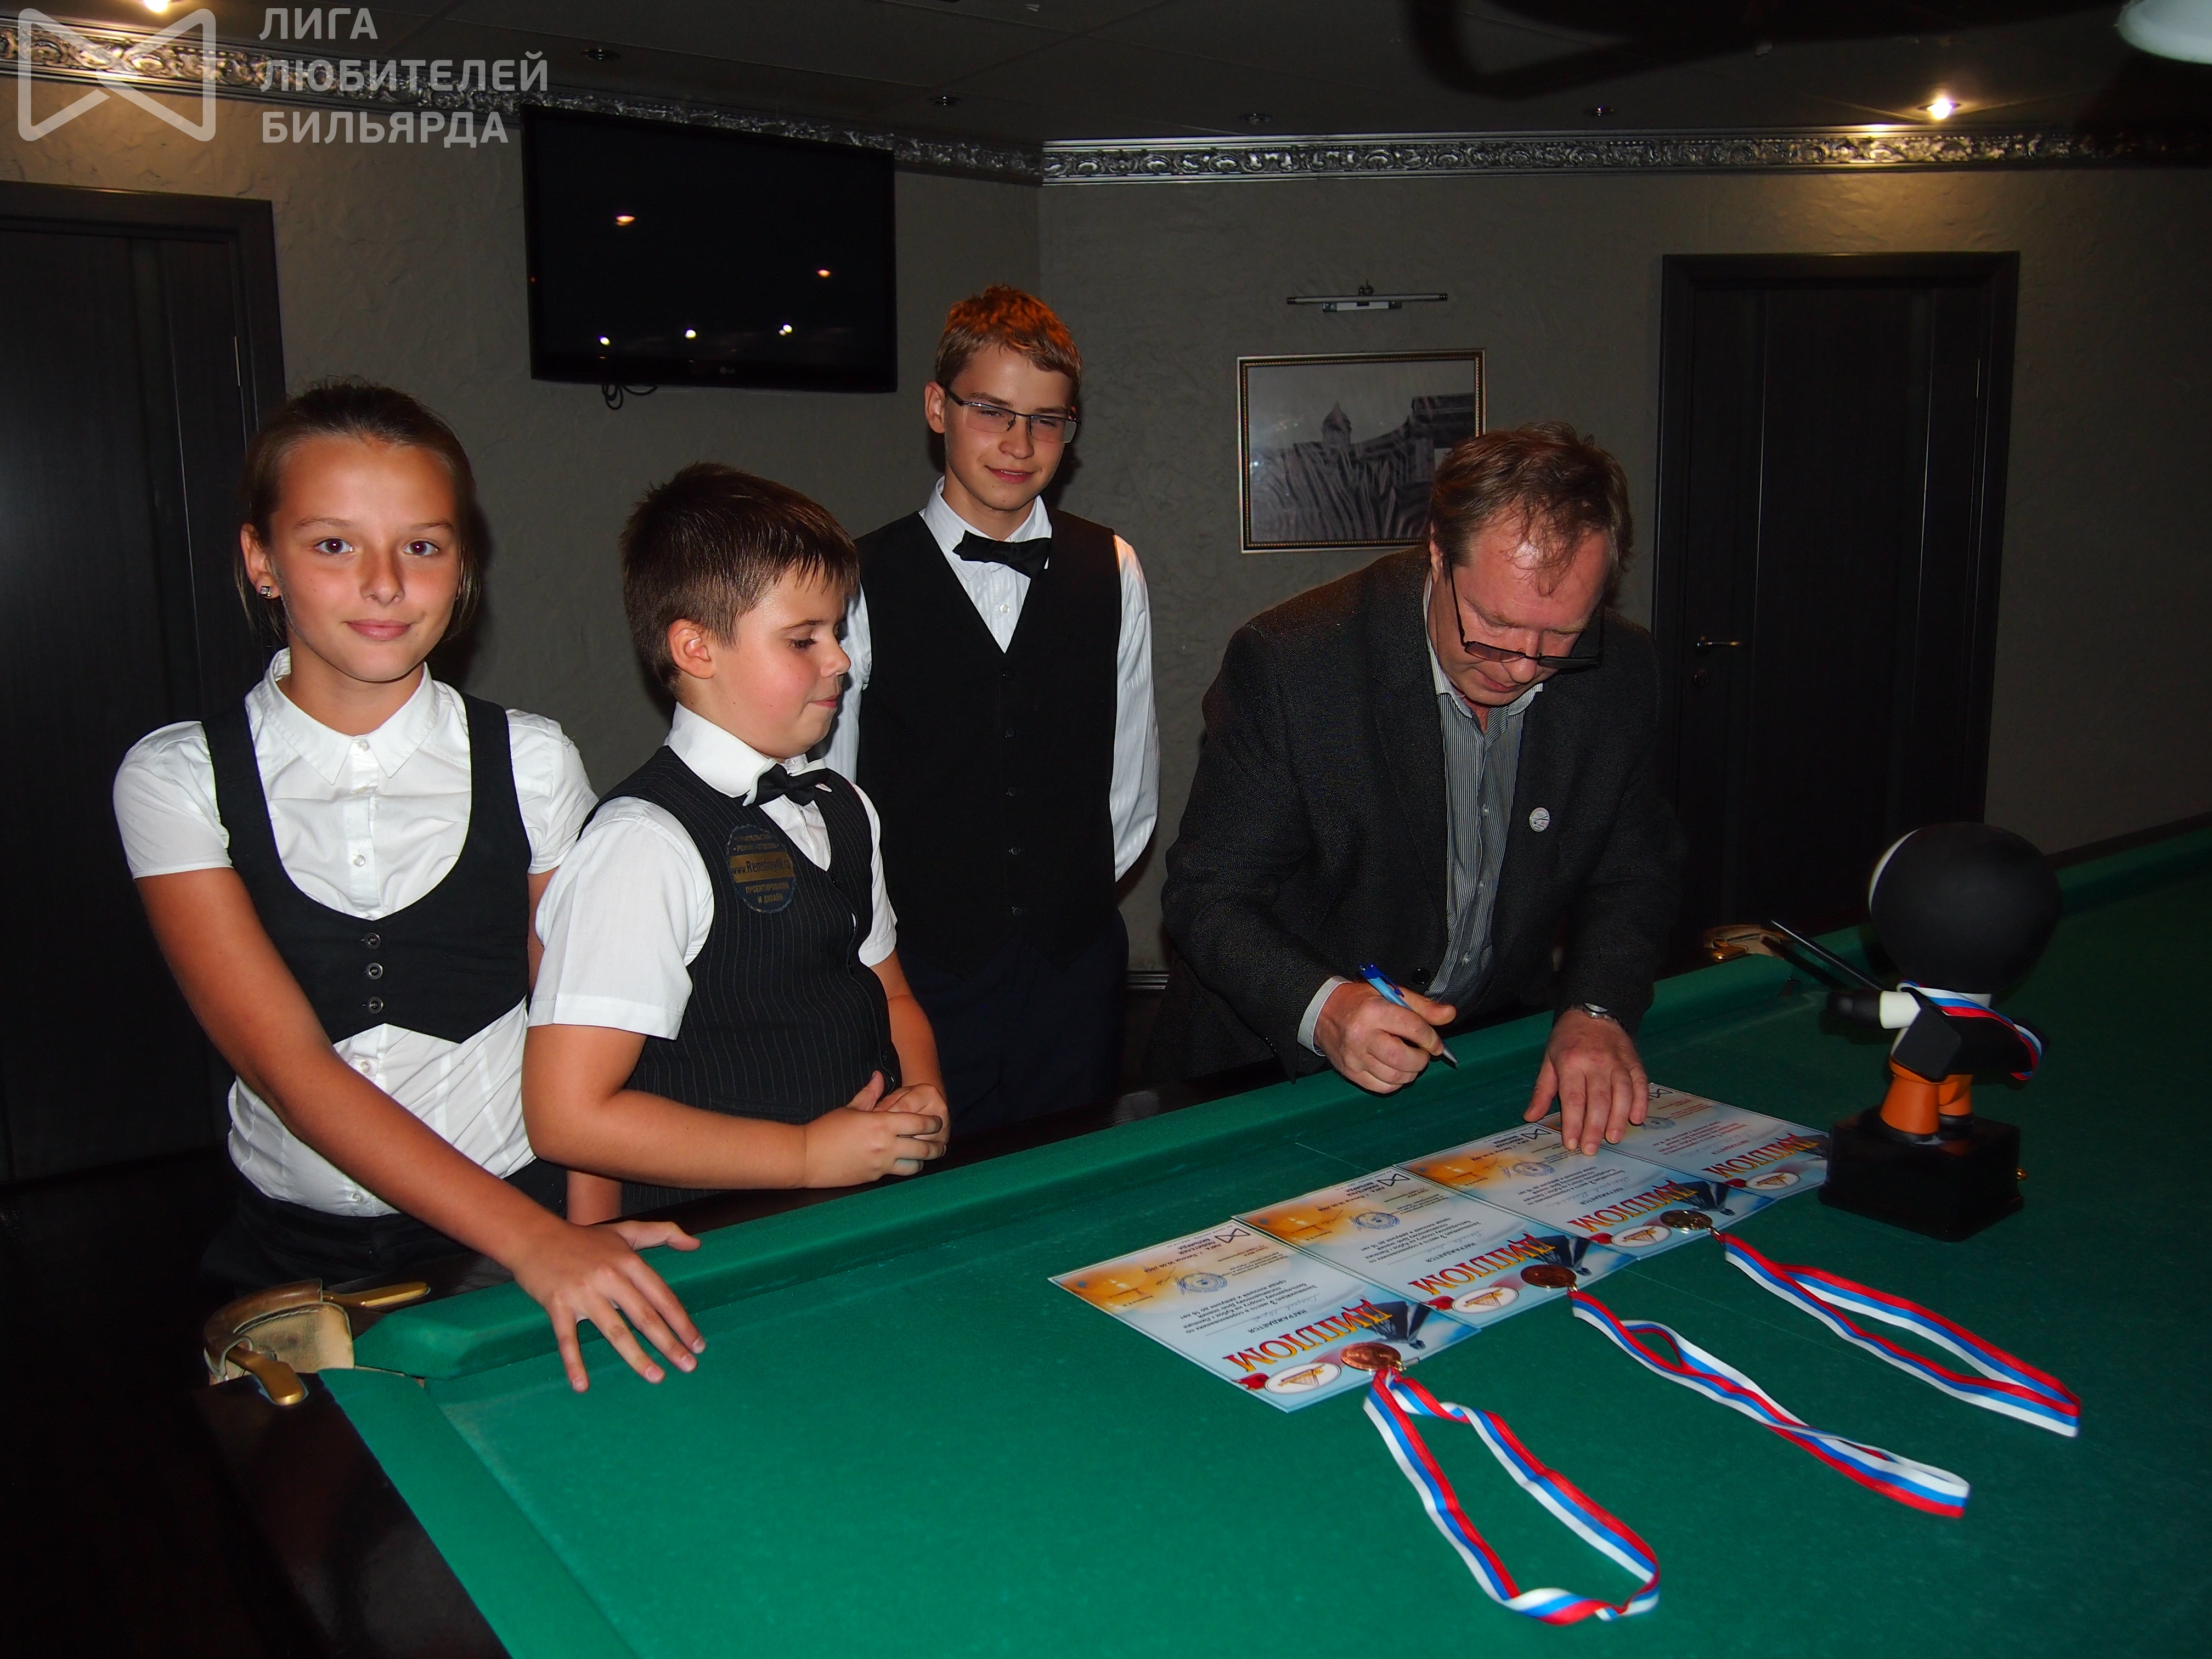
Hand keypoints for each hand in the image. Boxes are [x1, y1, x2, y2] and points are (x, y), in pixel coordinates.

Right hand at [508, 1217, 705, 1392]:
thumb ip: (664, 1233)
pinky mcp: (557, 1305)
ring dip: (636, 1357)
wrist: (535, 1236)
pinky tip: (582, 1385)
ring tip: (655, 1376)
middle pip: (645, 1316)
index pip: (662, 1297)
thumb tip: (696, 1243)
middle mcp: (610, 1277)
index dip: (682, 1321)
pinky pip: (567, 1339)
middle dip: (669, 1343)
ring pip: (614, 1331)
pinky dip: (574, 1363)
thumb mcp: (626, 1230)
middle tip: (688, 1366)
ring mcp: (583, 1292)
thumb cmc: (583, 1238)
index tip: (697, 1343)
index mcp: (629, 1262)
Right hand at [799, 1072, 947, 1184]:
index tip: (937, 1122)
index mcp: (881, 1123)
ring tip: (925, 1156)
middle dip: (936, 1145)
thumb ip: (869, 1094)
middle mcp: (886, 1145)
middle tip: (941, 1143)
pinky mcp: (874, 1177)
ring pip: (915, 1165)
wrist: (807, 1156)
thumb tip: (879, 1076)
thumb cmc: (826, 1129)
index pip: (919, 1123)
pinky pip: (897, 1173)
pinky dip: (904, 1168)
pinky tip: (906, 1164)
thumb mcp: (849, 1108)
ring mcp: (881, 1164)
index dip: (932, 1123)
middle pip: (924, 1147)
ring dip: (922, 1160)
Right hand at [1316, 981, 1455, 1093]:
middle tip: (1423, 1053)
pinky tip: (1396, 1070)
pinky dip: (1396, 1082)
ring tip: (1410, 1060)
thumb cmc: (1359, 1001)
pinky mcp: (1350, 1072)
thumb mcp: (1390, 993)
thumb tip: (1449, 1014)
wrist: (1323, 1011)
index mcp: (1375, 1011)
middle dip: (1422, 1059)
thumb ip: (1422, 1006)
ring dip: (1411, 1072)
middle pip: (1403, 1059)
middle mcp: (1362, 1036)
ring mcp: (1355, 1057)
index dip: (1431, 1039)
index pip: (1413, 1028)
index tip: (1436, 1043)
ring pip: (1395, 1076)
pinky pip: (1382, 1087)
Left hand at [1523, 1009, 1648, 1154]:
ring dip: (1618, 1119)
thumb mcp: (1549, 1060)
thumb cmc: (1567, 1039)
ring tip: (1613, 1138)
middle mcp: (1596, 1063)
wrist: (1594, 1011)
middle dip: (1594, 1128)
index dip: (1573, 1123)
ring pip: (1622, 1094)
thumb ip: (1542, 1090)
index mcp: (1571, 1063)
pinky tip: (1637, 1119)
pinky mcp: (1634, 1062)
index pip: (1573, 1098)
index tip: (1571, 1144)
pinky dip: (1641, 1103)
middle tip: (1591, 1149)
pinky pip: (1641, 1084)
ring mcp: (1618, 1062)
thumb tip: (1531, 1117)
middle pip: (1598, 1100)